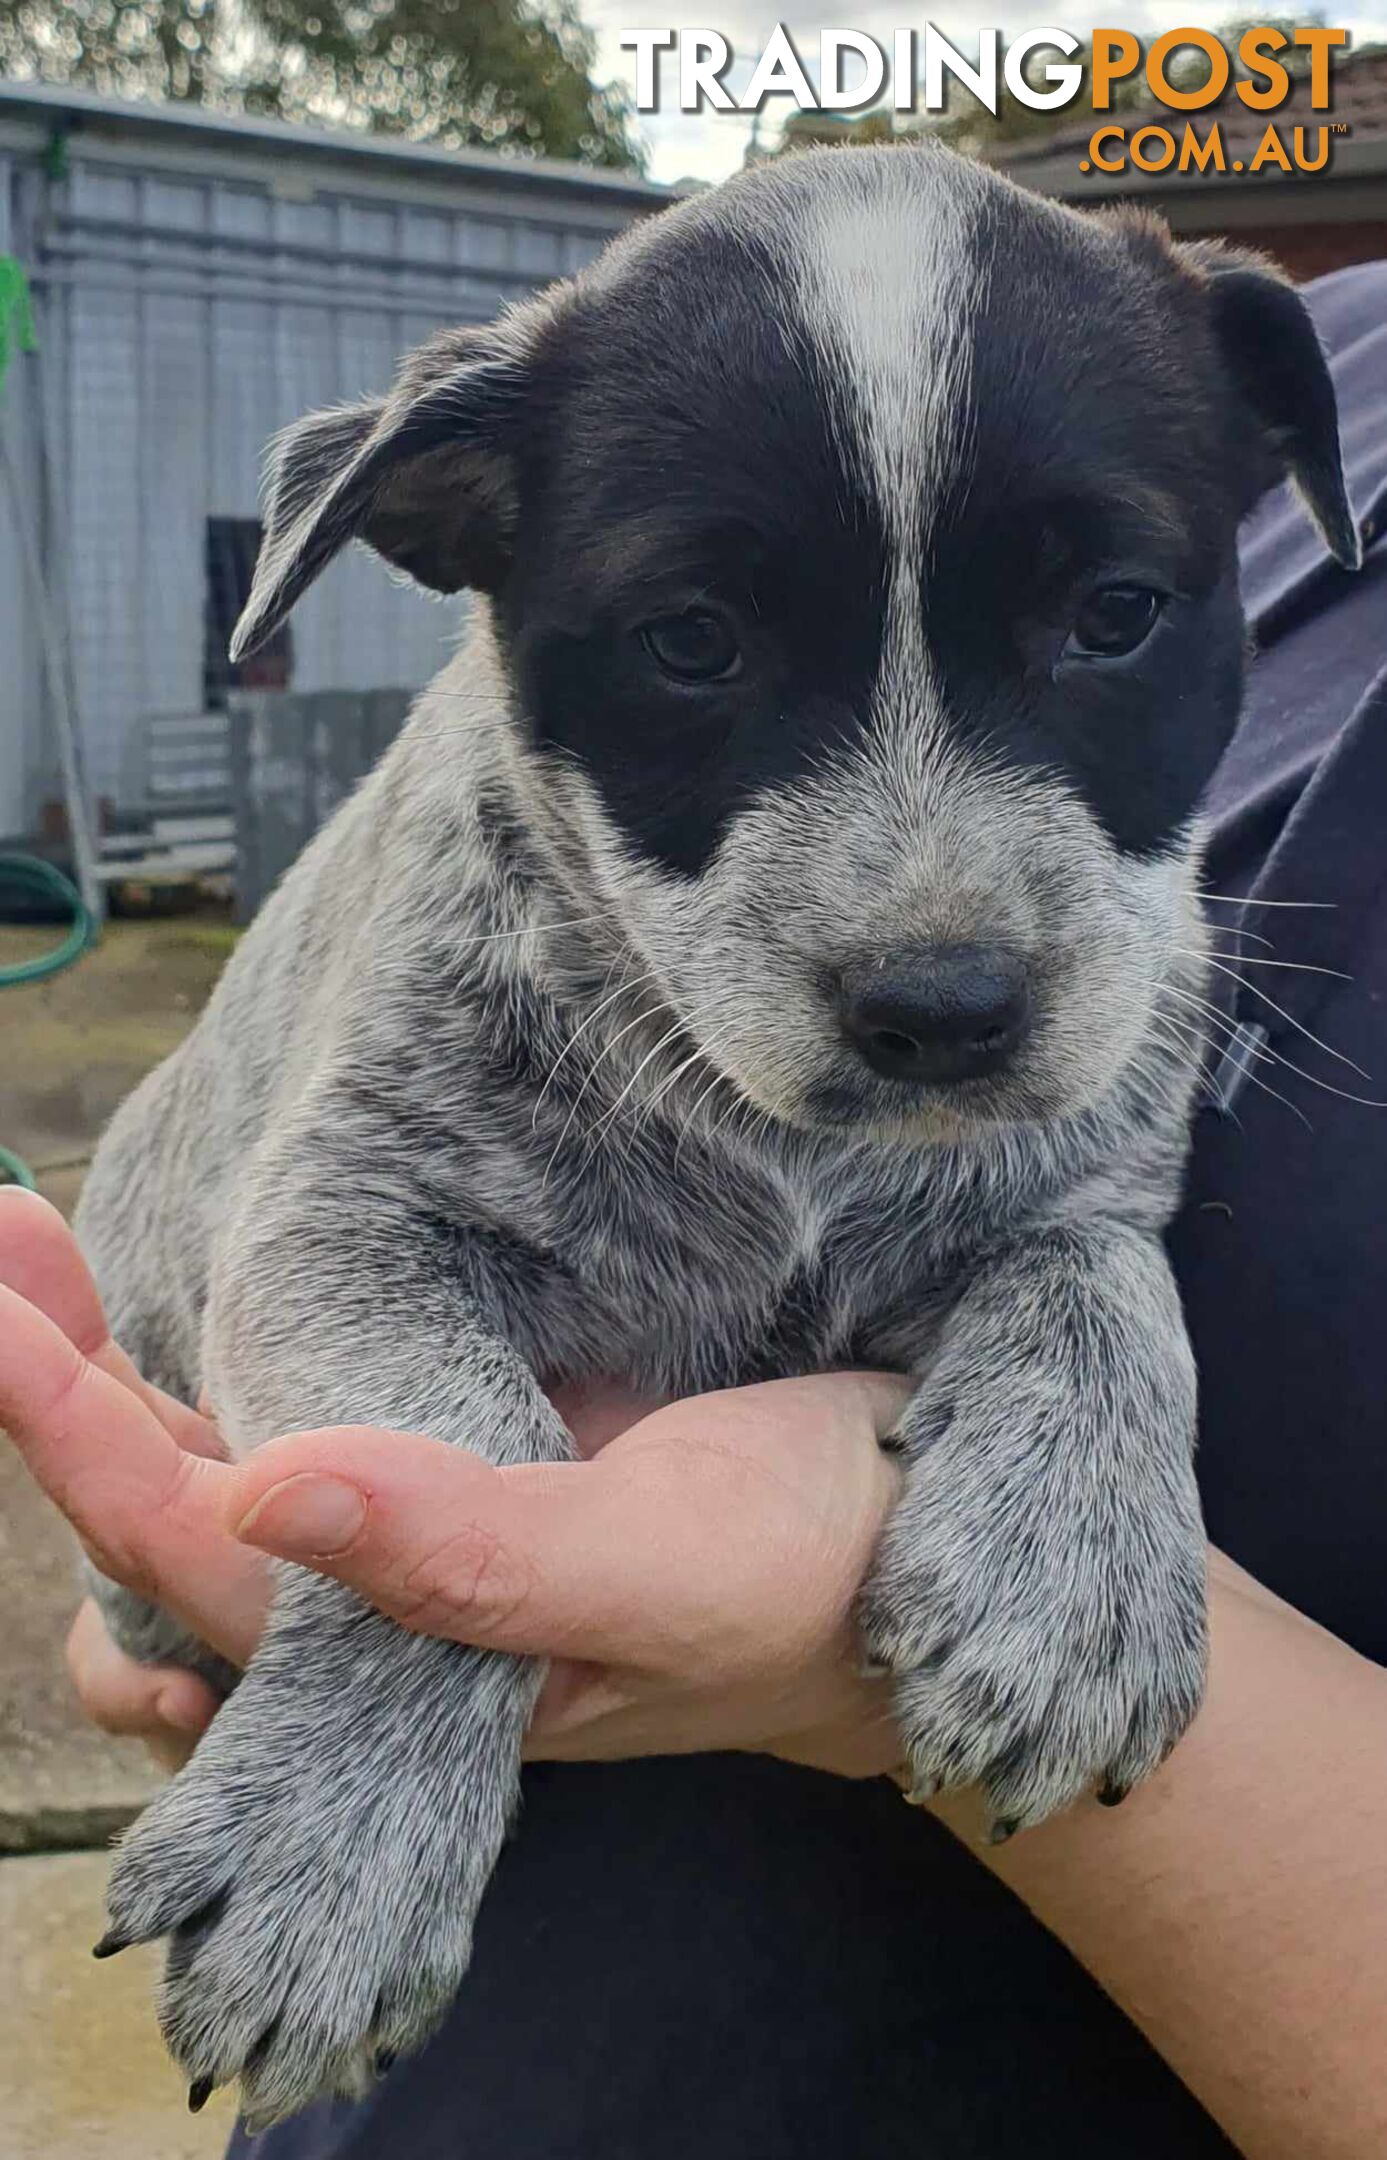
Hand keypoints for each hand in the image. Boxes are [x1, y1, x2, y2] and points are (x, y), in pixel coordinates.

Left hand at [0, 1190, 907, 1777]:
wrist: (916, 1557)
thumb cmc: (812, 1573)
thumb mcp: (665, 1559)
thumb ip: (476, 1555)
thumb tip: (257, 1493)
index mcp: (416, 1668)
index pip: (195, 1565)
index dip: (78, 1444)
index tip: (0, 1316)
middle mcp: (388, 1617)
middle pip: (161, 1526)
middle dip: (54, 1393)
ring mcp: (417, 1546)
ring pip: (205, 1486)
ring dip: (105, 1377)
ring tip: (33, 1256)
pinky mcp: (455, 1474)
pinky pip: (285, 1441)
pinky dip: (203, 1370)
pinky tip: (162, 1309)